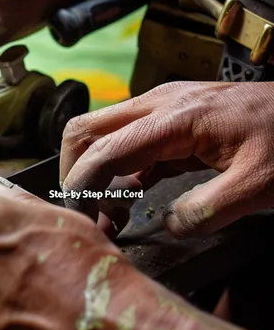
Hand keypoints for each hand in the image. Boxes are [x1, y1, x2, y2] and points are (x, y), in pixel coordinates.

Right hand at [60, 82, 273, 237]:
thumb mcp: (260, 185)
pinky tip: (132, 195)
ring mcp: (161, 106)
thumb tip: (168, 224)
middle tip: (87, 212)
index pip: (103, 152)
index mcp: (173, 119)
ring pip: (99, 132)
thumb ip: (207, 210)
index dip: (85, 189)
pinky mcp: (169, 117)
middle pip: (83, 130)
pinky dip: (115, 167)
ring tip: (111, 211)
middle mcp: (157, 104)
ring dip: (92, 170)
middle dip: (73, 173)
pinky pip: (124, 138)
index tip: (87, 223)